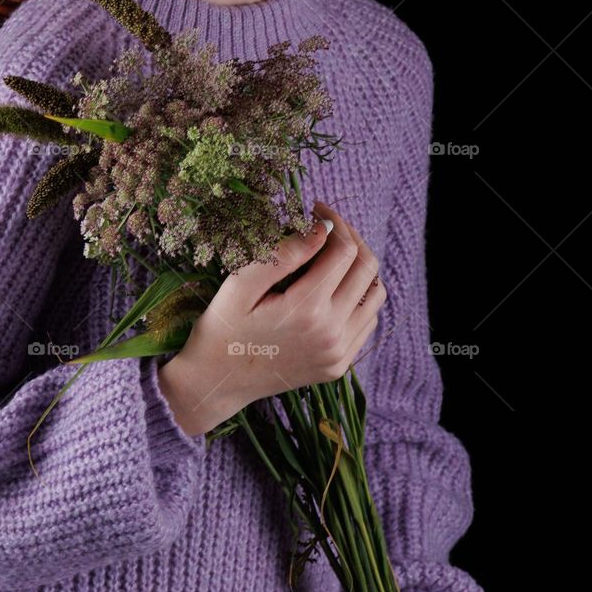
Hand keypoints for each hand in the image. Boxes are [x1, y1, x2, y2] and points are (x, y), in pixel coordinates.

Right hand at [157, 201, 385, 435]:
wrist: (215, 382)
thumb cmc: (222, 327)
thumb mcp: (240, 284)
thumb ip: (283, 254)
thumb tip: (320, 229)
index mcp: (307, 310)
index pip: (344, 251)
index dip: (333, 221)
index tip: (315, 209)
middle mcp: (331, 334)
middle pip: (366, 268)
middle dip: (351, 237)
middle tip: (327, 225)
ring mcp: (339, 353)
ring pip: (375, 294)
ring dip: (360, 266)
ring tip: (334, 253)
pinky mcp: (339, 366)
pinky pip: (368, 322)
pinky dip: (360, 296)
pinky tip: (335, 286)